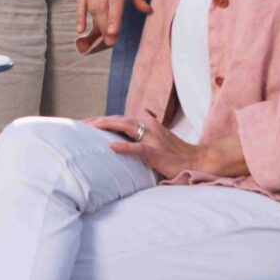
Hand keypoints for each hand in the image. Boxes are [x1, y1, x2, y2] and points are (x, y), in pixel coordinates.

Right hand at [75, 0, 152, 54]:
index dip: (113, 18)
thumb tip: (147, 11)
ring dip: (95, 23)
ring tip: (101, 38)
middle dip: (104, 26)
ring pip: (91, 4)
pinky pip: (81, 0)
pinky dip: (80, 15)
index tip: (112, 33)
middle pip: (101, 5)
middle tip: (110, 42)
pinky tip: (81, 28)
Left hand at [88, 114, 236, 180]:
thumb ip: (145, 132)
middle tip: (83, 123)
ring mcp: (152, 139)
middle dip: (101, 120)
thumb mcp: (158, 138)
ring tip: (92, 126)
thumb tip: (134, 126)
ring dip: (108, 125)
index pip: (122, 119)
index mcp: (149, 124)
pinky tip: (111, 147)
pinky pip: (137, 148)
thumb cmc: (175, 152)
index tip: (88, 122)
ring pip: (126, 127)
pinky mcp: (155, 152)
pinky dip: (123, 146)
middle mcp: (149, 127)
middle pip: (121, 120)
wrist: (196, 160)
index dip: (105, 120)